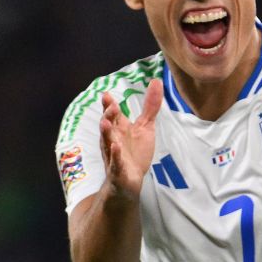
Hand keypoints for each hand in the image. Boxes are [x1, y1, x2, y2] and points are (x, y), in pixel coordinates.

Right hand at [98, 78, 163, 200]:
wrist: (130, 180)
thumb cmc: (135, 151)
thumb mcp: (145, 127)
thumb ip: (150, 106)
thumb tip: (156, 81)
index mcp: (119, 128)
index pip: (112, 114)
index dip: (109, 105)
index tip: (106, 94)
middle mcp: (113, 139)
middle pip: (108, 125)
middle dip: (108, 115)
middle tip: (110, 105)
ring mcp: (114, 154)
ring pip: (108, 142)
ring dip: (106, 133)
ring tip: (105, 123)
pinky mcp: (118, 169)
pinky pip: (115, 162)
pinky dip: (115, 155)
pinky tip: (116, 147)